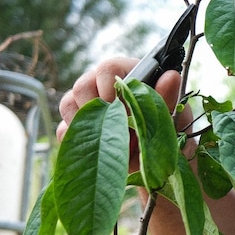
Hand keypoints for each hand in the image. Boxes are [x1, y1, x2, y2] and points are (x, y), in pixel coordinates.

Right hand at [56, 57, 191, 164]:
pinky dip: (77, 141)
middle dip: (96, 110)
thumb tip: (171, 76)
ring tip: (108, 141)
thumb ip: (168, 98)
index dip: (110, 87)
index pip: (108, 68)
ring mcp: (87, 106)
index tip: (120, 108)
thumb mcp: (171, 119)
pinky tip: (96, 151)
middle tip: (114, 129)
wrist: (156, 165)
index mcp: (128, 77)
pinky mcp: (77, 128)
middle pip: (82, 85)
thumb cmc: (167, 135)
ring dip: (86, 125)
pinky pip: (63, 129)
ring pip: (68, 104)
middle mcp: (103, 87)